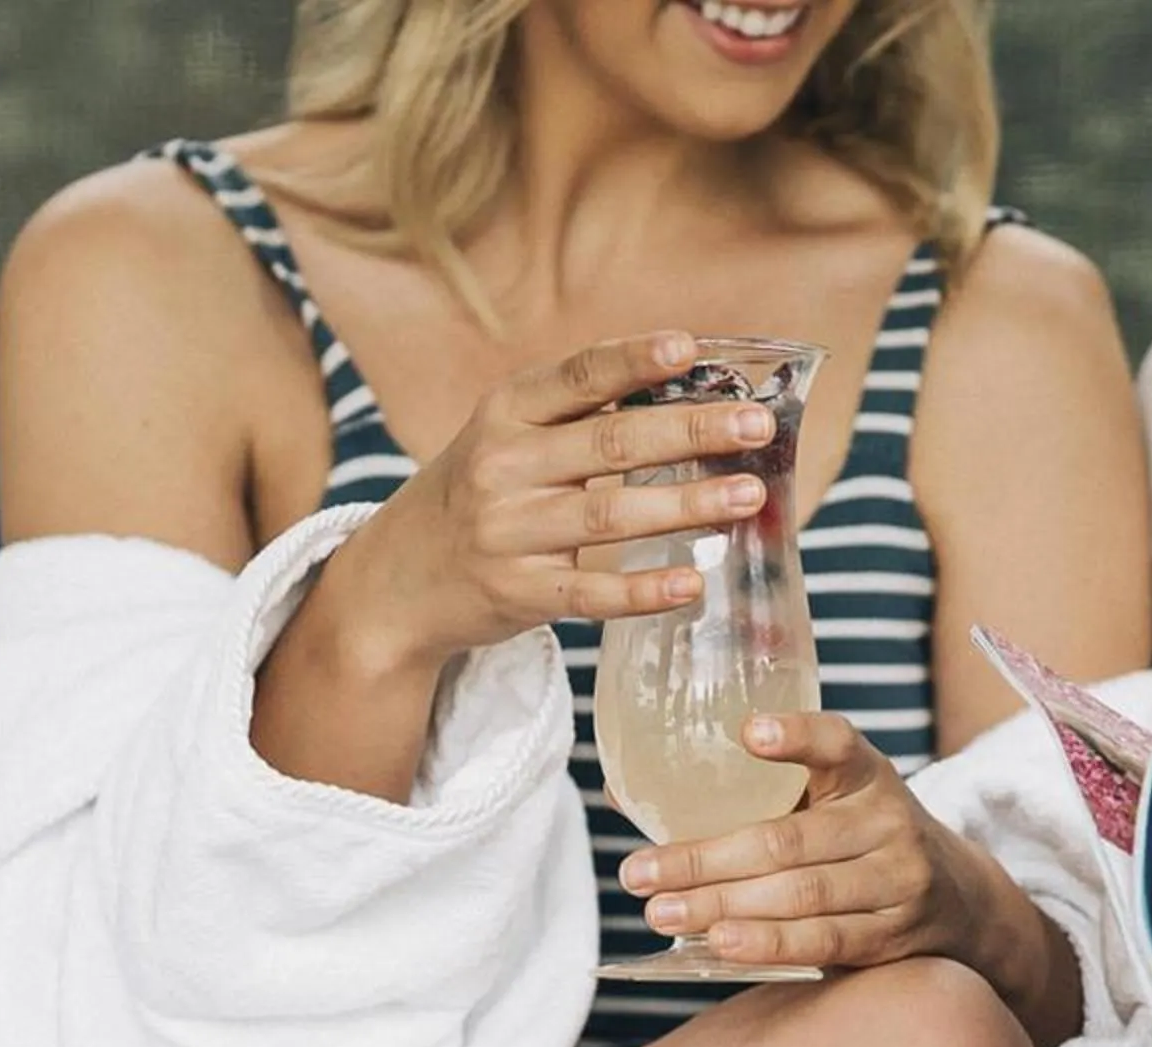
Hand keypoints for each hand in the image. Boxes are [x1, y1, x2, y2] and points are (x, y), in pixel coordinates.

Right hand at [324, 332, 775, 667]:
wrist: (397, 582)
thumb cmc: (480, 495)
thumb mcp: (507, 437)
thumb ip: (579, 416)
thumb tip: (694, 392)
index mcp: (506, 413)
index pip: (578, 375)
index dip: (634, 359)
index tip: (691, 347)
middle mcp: (502, 465)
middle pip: (610, 443)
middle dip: (690, 430)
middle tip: (755, 426)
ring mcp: (507, 532)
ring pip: (609, 516)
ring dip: (685, 504)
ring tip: (746, 495)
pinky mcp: (516, 593)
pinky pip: (589, 594)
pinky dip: (642, 590)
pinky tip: (691, 582)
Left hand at [616, 713, 1082, 1039]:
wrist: (956, 898)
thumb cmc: (857, 841)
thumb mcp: (825, 800)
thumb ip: (748, 794)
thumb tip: (621, 797)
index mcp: (865, 773)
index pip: (836, 743)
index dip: (796, 736)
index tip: (749, 734)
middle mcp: (887, 820)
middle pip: (787, 840)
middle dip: (704, 858)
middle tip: (638, 872)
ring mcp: (896, 880)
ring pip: (801, 893)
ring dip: (722, 906)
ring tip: (661, 913)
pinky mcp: (893, 934)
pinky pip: (824, 939)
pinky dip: (769, 943)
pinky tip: (720, 943)